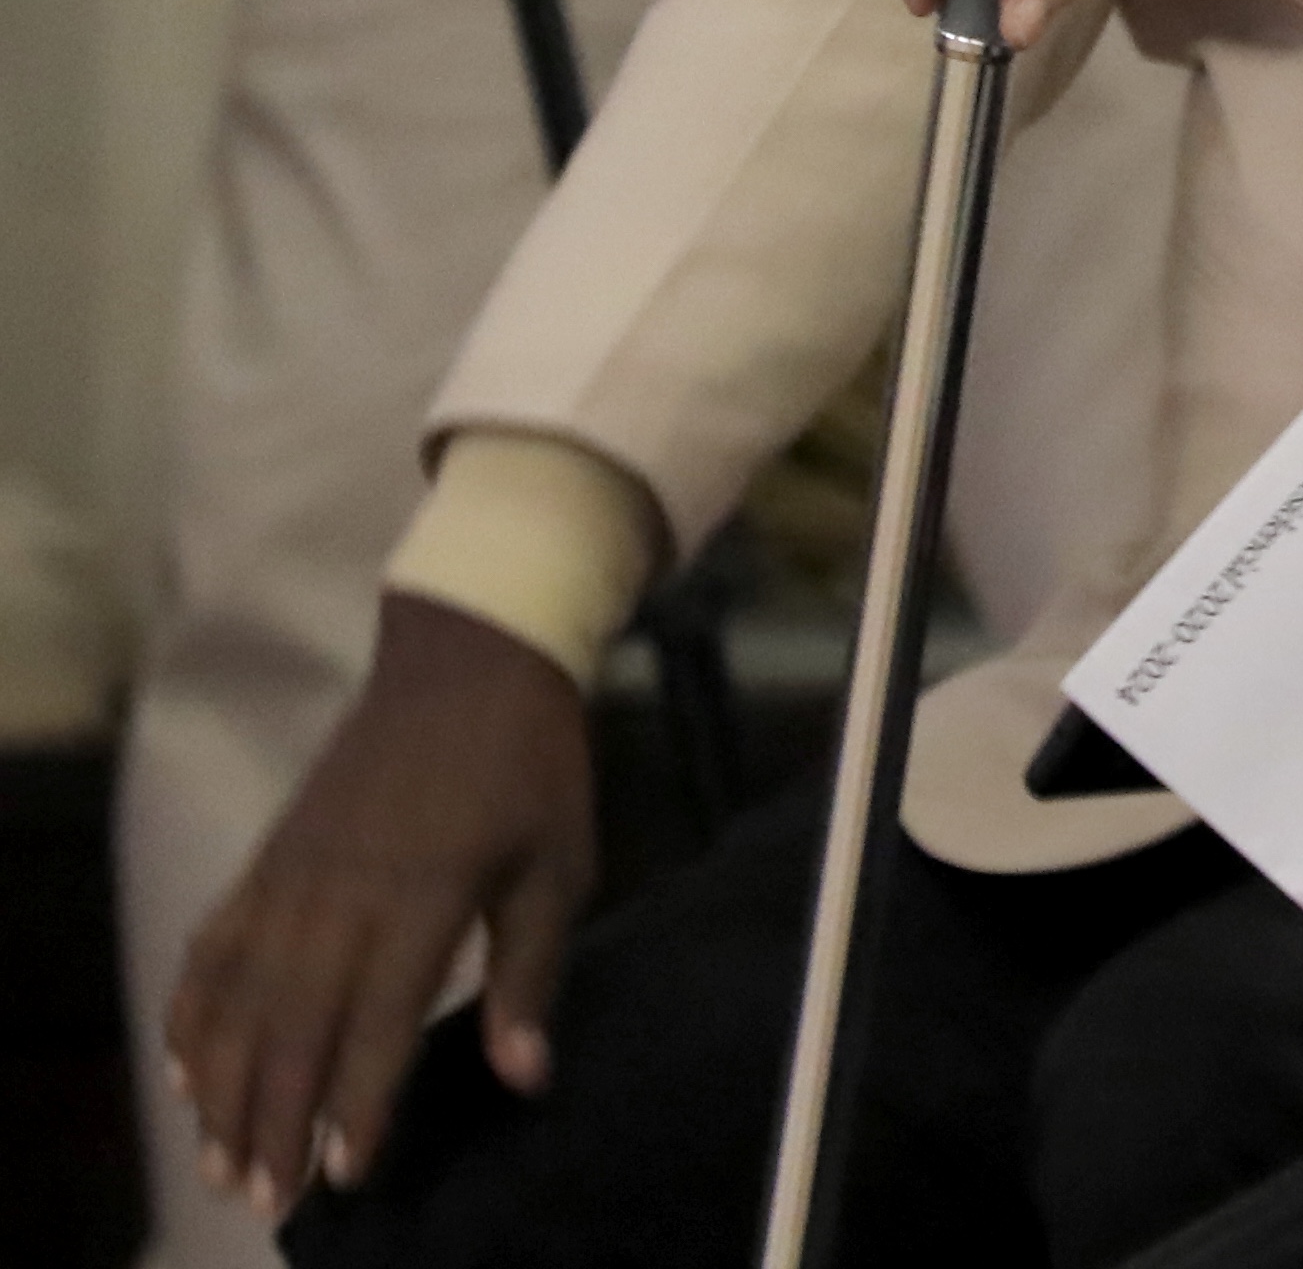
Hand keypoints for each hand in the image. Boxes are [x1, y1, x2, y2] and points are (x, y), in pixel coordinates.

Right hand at [164, 593, 592, 1220]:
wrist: (466, 662)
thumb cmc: (531, 769)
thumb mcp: (560, 866)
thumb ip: (534, 974)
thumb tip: (525, 1078)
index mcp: (425, 897)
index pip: (379, 1024)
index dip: (357, 1106)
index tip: (343, 1177)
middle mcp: (342, 894)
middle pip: (292, 1028)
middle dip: (273, 1122)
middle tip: (262, 1198)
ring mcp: (292, 875)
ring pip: (238, 1000)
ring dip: (222, 1086)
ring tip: (219, 1160)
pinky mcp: (267, 858)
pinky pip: (213, 947)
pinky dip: (191, 1011)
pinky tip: (184, 1067)